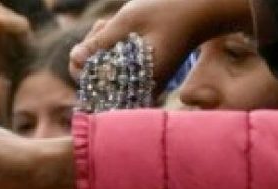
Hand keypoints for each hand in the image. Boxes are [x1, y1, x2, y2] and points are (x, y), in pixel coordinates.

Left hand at [69, 0, 250, 84]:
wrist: (202, 11)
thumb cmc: (169, 11)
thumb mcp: (129, 21)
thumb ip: (101, 41)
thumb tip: (75, 59)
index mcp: (137, 82)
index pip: (92, 88)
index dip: (81, 63)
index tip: (94, 35)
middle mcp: (139, 88)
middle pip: (92, 80)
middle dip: (89, 52)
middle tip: (103, 25)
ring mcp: (140, 81)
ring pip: (101, 71)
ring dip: (98, 47)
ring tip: (110, 23)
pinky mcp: (140, 73)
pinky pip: (114, 67)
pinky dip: (109, 49)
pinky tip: (114, 29)